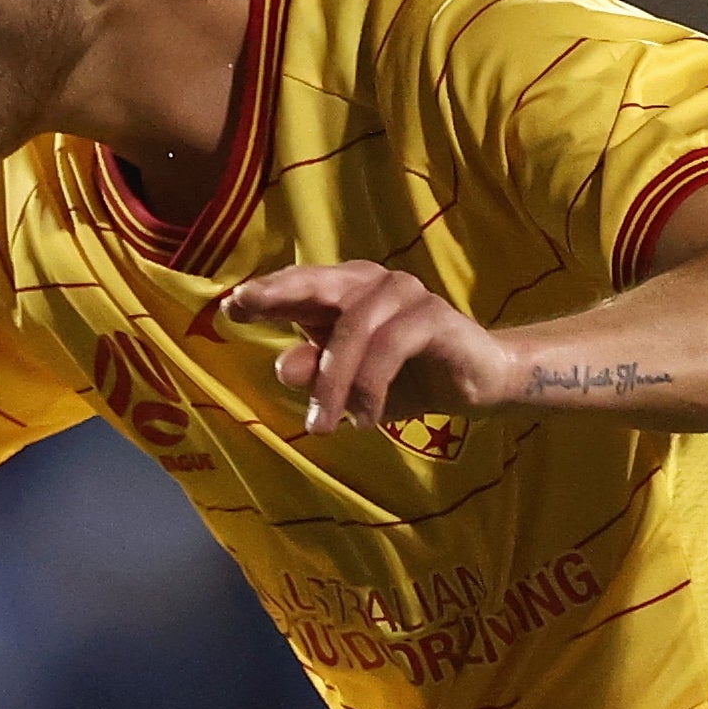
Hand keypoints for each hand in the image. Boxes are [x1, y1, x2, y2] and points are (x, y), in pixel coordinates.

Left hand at [220, 263, 506, 433]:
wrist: (477, 383)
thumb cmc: (406, 378)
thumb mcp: (351, 386)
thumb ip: (317, 374)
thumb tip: (281, 364)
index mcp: (347, 292)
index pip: (299, 286)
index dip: (264, 292)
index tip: (229, 307)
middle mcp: (373, 282)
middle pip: (318, 282)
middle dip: (277, 293)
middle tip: (243, 309)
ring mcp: (405, 294)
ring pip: (353, 328)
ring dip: (333, 381)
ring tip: (325, 425)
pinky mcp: (434, 316)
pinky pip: (390, 347)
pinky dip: (371, 386)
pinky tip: (366, 418)